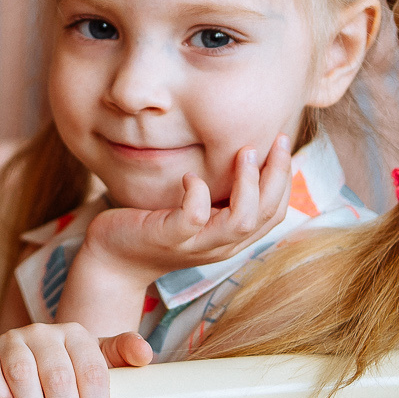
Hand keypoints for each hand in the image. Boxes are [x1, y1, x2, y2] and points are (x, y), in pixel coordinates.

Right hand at [0, 323, 151, 397]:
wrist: (30, 359)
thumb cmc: (71, 369)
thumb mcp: (100, 360)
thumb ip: (124, 354)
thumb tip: (145, 354)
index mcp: (76, 335)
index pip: (91, 372)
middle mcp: (43, 333)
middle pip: (58, 377)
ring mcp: (11, 341)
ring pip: (22, 373)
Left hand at [82, 136, 293, 285]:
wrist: (112, 257)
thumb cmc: (154, 225)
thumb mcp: (194, 210)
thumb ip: (217, 193)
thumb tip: (241, 153)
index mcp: (231, 237)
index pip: (275, 213)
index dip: (286, 179)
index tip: (284, 143)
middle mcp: (220, 245)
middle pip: (267, 215)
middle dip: (278, 176)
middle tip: (280, 140)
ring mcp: (194, 245)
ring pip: (240, 222)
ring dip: (248, 185)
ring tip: (245, 152)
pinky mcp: (167, 239)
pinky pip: (193, 220)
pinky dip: (198, 195)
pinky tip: (191, 176)